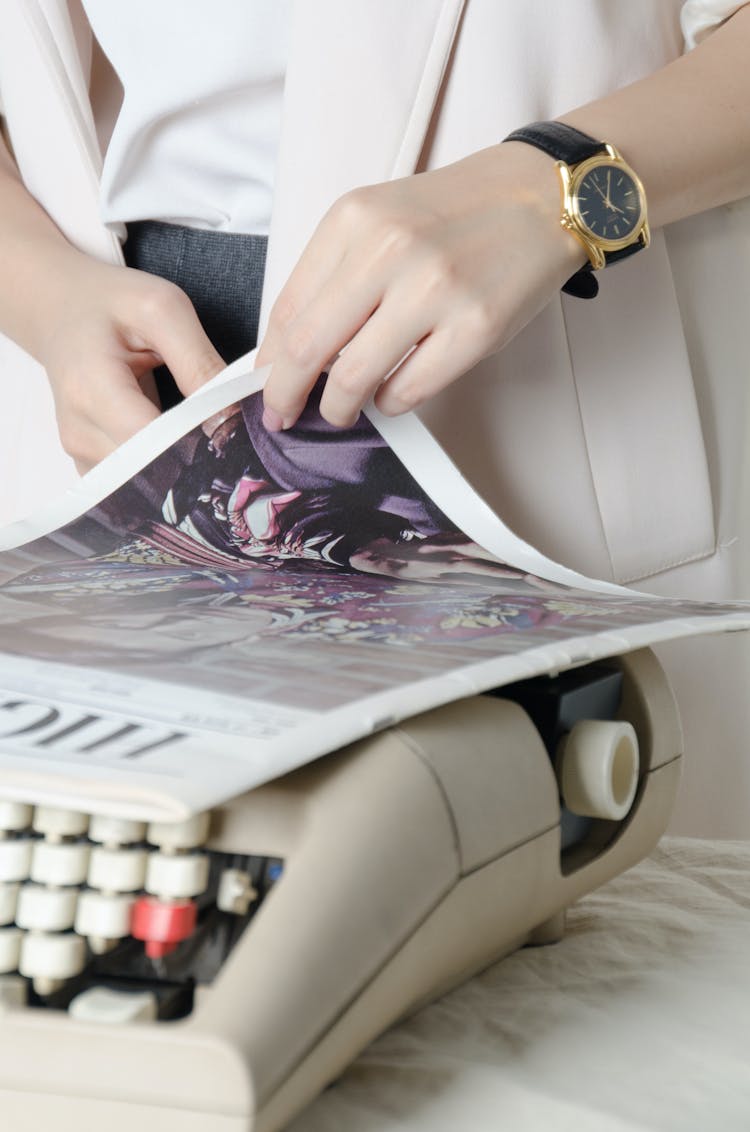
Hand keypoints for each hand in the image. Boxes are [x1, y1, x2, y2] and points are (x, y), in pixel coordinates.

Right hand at [35, 251, 223, 472]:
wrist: (61, 311)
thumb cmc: (109, 304)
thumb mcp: (162, 309)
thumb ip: (198, 362)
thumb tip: (232, 414)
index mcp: (91, 388)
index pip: (153, 442)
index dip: (198, 442)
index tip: (234, 432)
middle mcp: (79, 430)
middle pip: (150, 472)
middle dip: (195, 460)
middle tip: (229, 442)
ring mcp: (80, 453)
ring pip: (146, 486)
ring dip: (182, 469)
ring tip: (205, 438)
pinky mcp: (90, 466)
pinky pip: (135, 486)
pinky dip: (163, 473)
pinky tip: (181, 448)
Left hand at [257, 142, 583, 429]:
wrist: (539, 197)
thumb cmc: (454, 216)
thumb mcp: (379, 220)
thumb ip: (332, 276)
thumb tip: (286, 352)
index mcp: (354, 220)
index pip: (287, 311)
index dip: (268, 364)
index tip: (266, 390)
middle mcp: (390, 250)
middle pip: (309, 349)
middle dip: (287, 397)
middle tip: (285, 417)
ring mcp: (435, 290)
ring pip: (355, 379)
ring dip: (340, 407)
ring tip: (344, 409)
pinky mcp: (476, 327)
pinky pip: (409, 390)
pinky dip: (390, 402)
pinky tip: (393, 392)